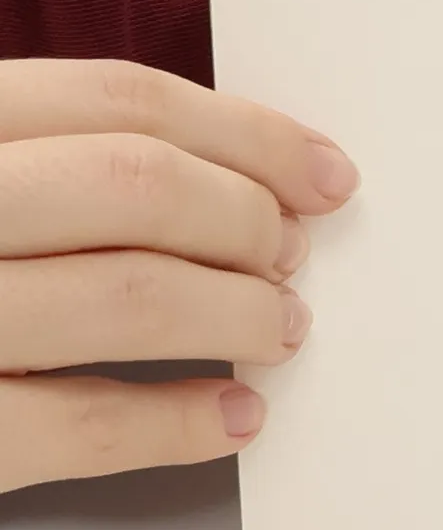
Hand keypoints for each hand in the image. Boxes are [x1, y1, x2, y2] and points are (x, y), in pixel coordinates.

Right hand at [0, 59, 357, 494]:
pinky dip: (175, 424)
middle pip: (132, 184)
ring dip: (235, 314)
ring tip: (276, 331)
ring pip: (123, 296)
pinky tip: (228, 419)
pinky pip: (70, 428)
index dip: (245, 135)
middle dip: (244, 220)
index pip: (112, 101)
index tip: (323, 173)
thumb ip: (32, 161)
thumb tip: (214, 174)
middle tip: (289, 258)